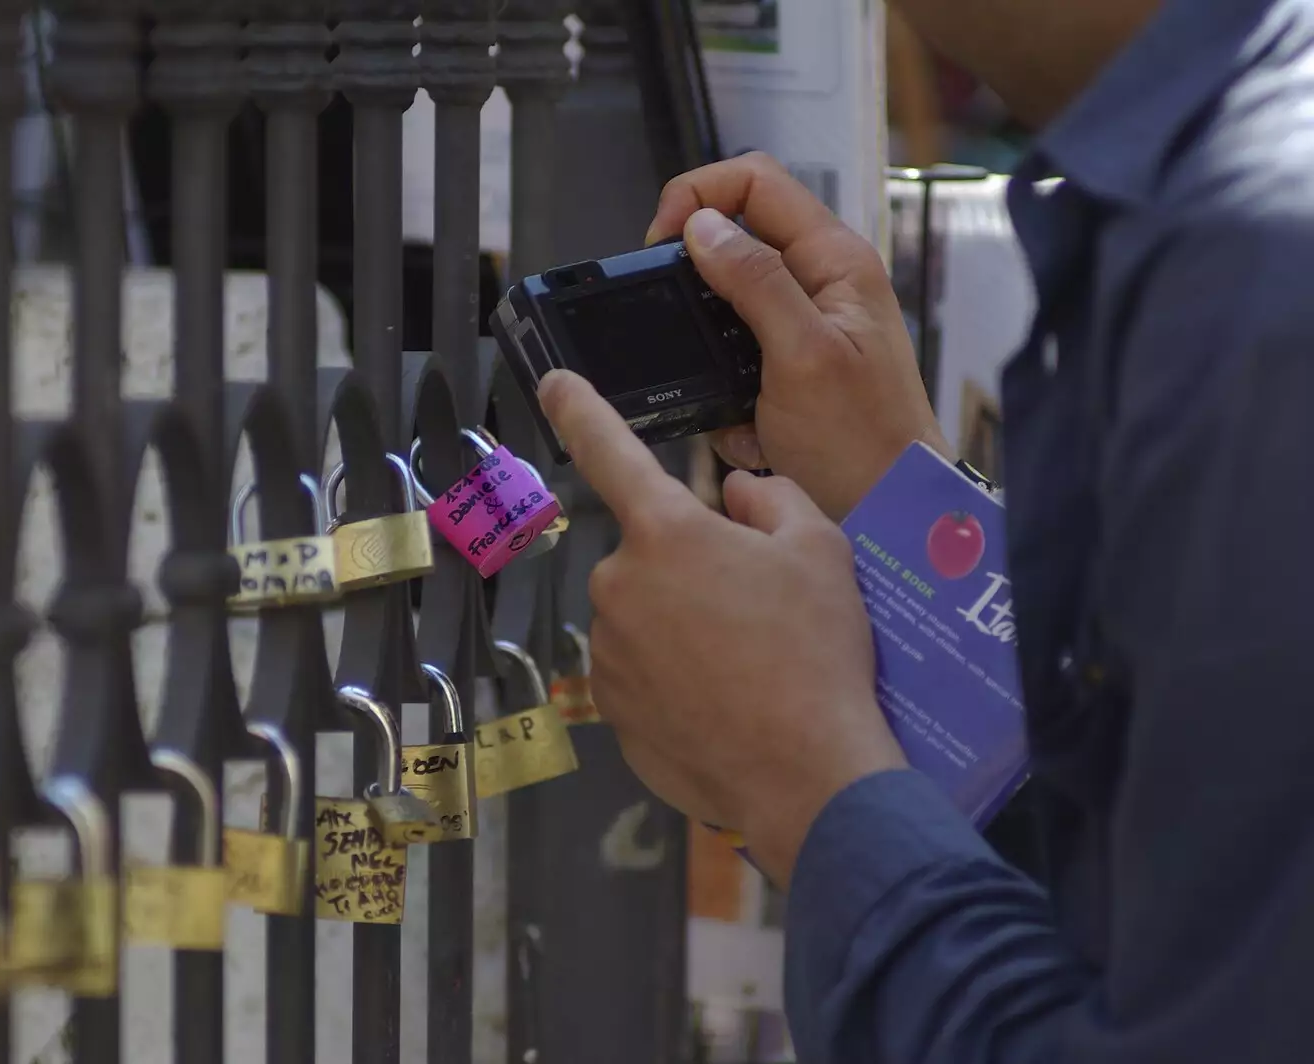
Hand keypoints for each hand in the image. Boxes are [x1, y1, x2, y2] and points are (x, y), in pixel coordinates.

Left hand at [539, 369, 906, 887]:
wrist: (806, 773)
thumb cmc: (816, 651)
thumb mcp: (820, 548)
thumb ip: (769, 500)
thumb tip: (735, 495)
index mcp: (666, 532)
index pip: (611, 452)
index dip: (580, 410)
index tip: (553, 384)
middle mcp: (619, 585)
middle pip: (651, 557)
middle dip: (693, 571)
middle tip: (756, 612)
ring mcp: (609, 652)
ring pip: (645, 618)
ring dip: (682, 629)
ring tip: (747, 666)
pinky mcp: (611, 709)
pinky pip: (641, 675)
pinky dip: (675, 682)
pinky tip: (724, 704)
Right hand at [646, 152, 950, 520]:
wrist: (890, 515)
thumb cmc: (863, 444)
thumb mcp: (802, 355)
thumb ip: (755, 283)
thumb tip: (702, 227)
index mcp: (834, 260)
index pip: (754, 182)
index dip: (697, 197)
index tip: (660, 244)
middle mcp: (820, 282)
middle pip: (734, 236)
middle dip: (694, 279)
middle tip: (673, 319)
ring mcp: (804, 324)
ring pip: (724, 302)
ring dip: (706, 344)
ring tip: (720, 390)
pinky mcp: (787, 367)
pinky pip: (730, 356)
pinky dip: (722, 389)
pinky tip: (742, 427)